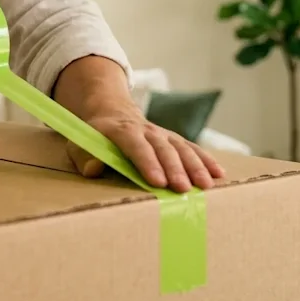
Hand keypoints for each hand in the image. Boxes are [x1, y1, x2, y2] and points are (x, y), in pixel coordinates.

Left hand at [67, 110, 225, 193]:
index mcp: (122, 130)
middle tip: (183, 189)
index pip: (136, 146)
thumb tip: (94, 168)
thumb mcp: (81, 142)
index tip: (157, 181)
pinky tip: (218, 174)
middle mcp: (146, 130)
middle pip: (163, 148)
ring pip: (182, 147)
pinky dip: (206, 160)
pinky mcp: (173, 139)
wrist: (111, 111)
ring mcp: (162, 134)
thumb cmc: (95, 135)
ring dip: (195, 166)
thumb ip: (84, 155)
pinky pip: (192, 148)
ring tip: (206, 186)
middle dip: (174, 168)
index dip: (147, 163)